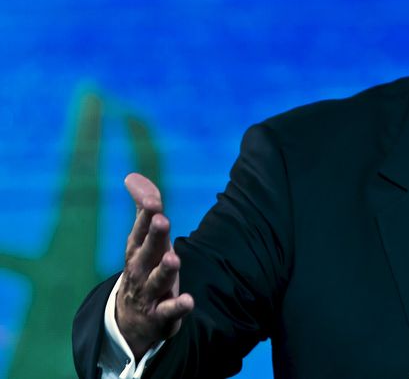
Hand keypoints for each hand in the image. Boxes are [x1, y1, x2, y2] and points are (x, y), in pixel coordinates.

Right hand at [115, 173, 194, 360]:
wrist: (130, 321)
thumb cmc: (143, 268)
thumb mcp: (144, 240)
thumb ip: (144, 209)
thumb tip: (132, 176)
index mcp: (137, 250)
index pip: (139, 230)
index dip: (146, 215)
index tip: (154, 201)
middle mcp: (140, 270)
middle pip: (146, 252)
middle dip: (154, 236)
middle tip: (162, 220)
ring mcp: (149, 293)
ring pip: (157, 281)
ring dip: (165, 270)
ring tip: (174, 259)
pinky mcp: (160, 315)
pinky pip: (169, 311)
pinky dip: (178, 306)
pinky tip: (189, 300)